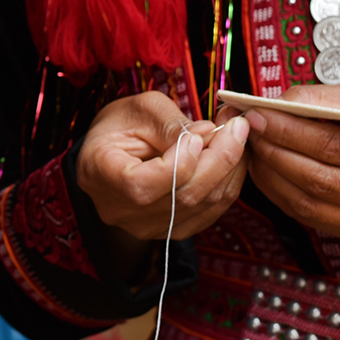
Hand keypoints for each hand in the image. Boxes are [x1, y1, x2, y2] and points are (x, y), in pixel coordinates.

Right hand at [78, 92, 250, 274]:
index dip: (180, 161)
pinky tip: (230, 157)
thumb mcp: (138, 110)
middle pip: (183, 196)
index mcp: (101, 176)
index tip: (200, 132)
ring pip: (204, 204)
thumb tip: (210, 133)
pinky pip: (211, 211)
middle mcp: (123, 211)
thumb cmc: (118, 127)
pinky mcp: (172, 229)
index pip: (143, 184)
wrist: (108, 153)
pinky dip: (227, 183)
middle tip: (237, 126)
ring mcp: (148, 226)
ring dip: (230, 168)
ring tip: (236, 136)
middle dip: (220, 158)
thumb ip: (172, 123)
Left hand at [242, 83, 339, 250]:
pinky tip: (267, 170)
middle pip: (320, 177)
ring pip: (309, 202)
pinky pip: (308, 216)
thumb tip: (279, 103)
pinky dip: (279, 192)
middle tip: (247, 130)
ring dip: (271, 173)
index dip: (290, 131)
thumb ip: (327, 100)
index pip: (336, 145)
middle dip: (275, 151)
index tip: (257, 114)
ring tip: (253, 148)